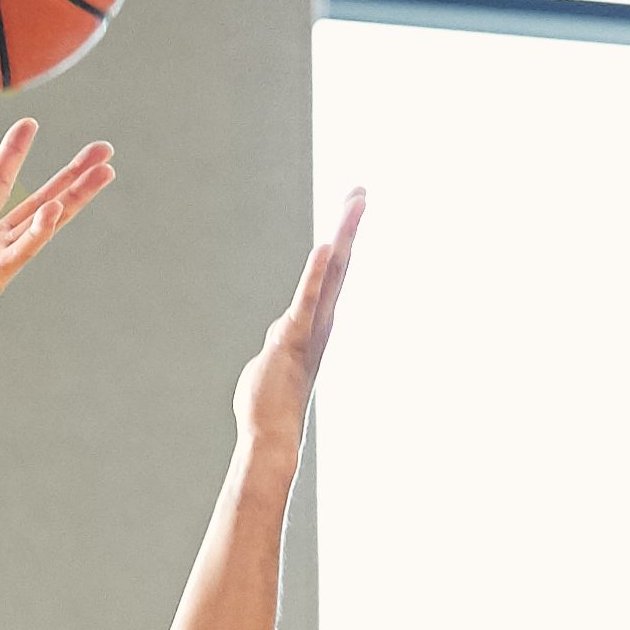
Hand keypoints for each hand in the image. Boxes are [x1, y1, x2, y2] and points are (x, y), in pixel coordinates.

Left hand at [0, 119, 115, 378]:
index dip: (12, 155)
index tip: (29, 123)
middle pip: (39, 200)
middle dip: (71, 175)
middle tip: (103, 150)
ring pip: (45, 220)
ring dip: (76, 195)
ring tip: (107, 169)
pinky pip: (22, 250)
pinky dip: (39, 230)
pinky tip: (59, 207)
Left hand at [236, 189, 362, 459]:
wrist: (271, 438)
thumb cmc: (269, 408)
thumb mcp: (275, 363)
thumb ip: (282, 343)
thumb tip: (282, 337)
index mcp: (317, 325)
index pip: (332, 276)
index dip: (342, 241)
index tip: (350, 210)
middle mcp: (321, 322)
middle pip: (340, 265)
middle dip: (349, 226)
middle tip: (360, 191)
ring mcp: (311, 329)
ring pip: (332, 274)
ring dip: (343, 235)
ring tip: (355, 202)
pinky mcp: (294, 339)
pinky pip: (308, 300)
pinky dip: (317, 274)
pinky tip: (327, 247)